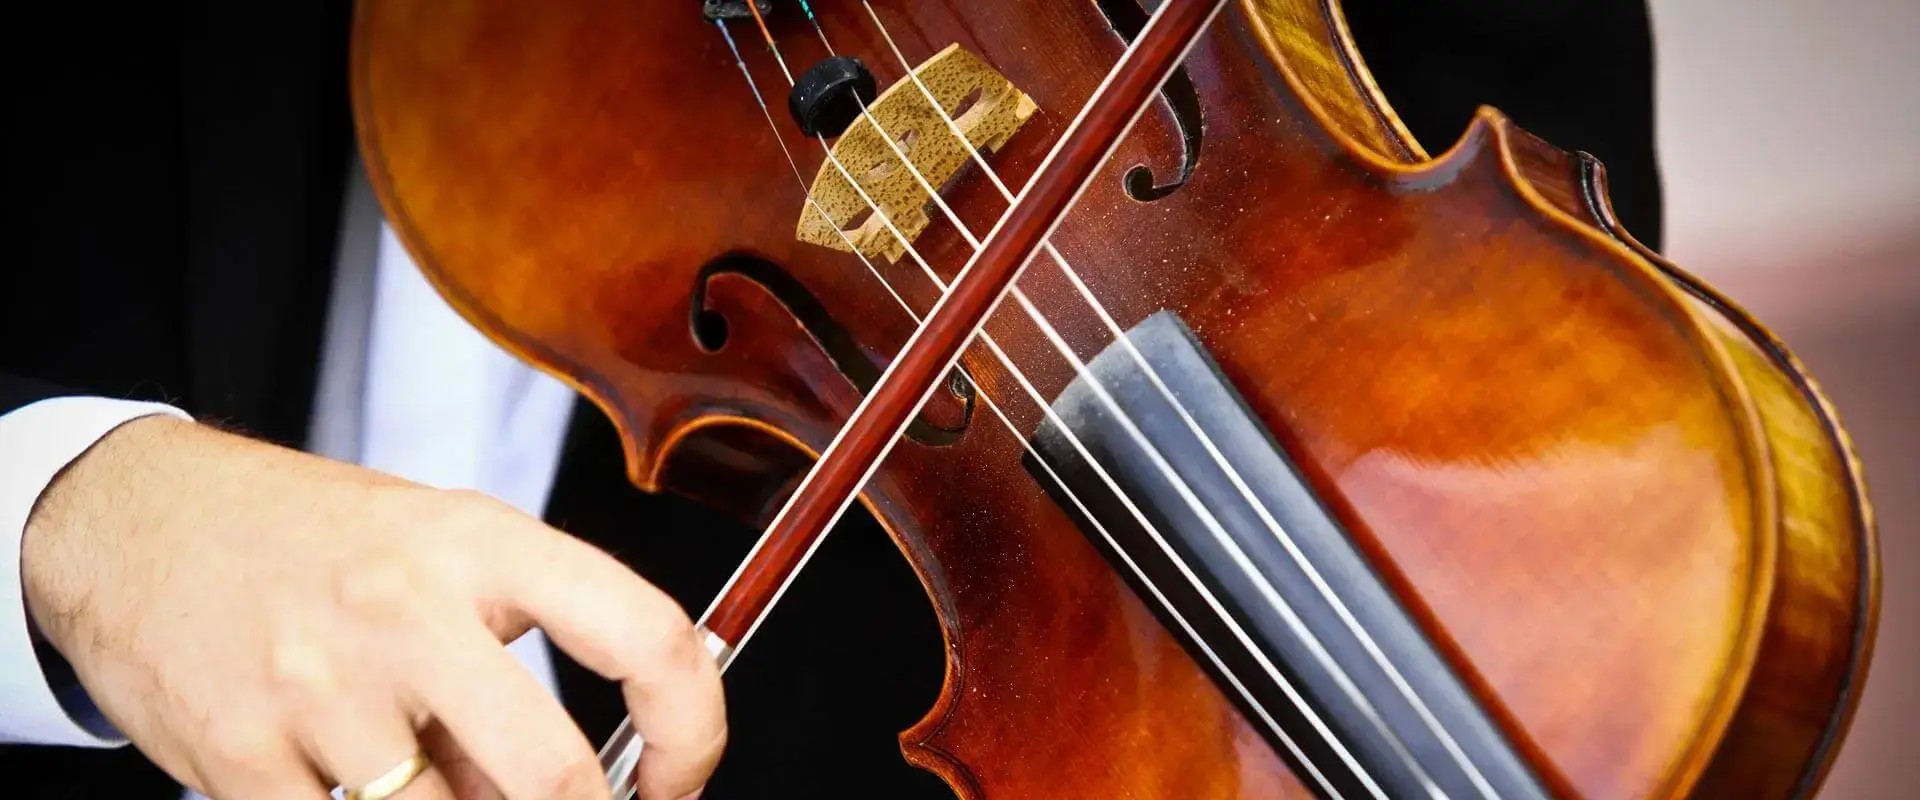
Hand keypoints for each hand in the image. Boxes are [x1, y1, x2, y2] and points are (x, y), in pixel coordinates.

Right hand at [21, 416, 722, 799]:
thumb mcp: (442, 558)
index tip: (678, 782)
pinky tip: (349, 787)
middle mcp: (409, 611)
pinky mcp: (241, 755)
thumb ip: (518, 665)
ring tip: (434, 784)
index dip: (693, 731)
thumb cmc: (316, 543)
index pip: (644, 634)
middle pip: (554, 776)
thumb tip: (594, 792)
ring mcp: (320, 687)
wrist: (137, 521)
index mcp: (483, 545)